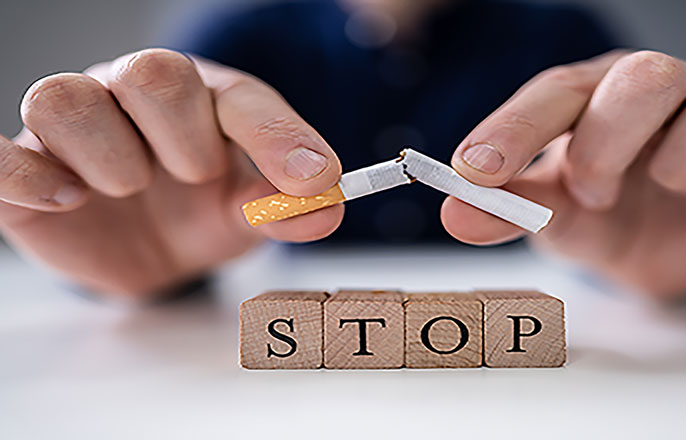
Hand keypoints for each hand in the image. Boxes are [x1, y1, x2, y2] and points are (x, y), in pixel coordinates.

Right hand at [0, 49, 342, 298]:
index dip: (278, 138)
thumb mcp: (250, 209)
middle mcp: (131, 97)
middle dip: (186, 136)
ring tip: (133, 188)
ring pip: (67, 100)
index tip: (317, 180)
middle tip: (195, 176)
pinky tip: (68, 199)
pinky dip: (26, 176)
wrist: (146, 248)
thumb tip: (328, 205)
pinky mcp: (26, 173)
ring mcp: (73, 131)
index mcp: (200, 98)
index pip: (238, 97)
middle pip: (151, 72)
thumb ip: (287, 206)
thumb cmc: (202, 208)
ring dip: (114, 157)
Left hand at [443, 50, 685, 298]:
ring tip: (668, 188)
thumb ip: (506, 209)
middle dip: (610, 139)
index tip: (472, 173)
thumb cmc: (600, 213)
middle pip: (652, 74)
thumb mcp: (549, 213)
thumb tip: (456, 212)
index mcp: (601, 95)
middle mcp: (668, 95)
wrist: (657, 252)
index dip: (515, 129)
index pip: (560, 90)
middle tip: (591, 192)